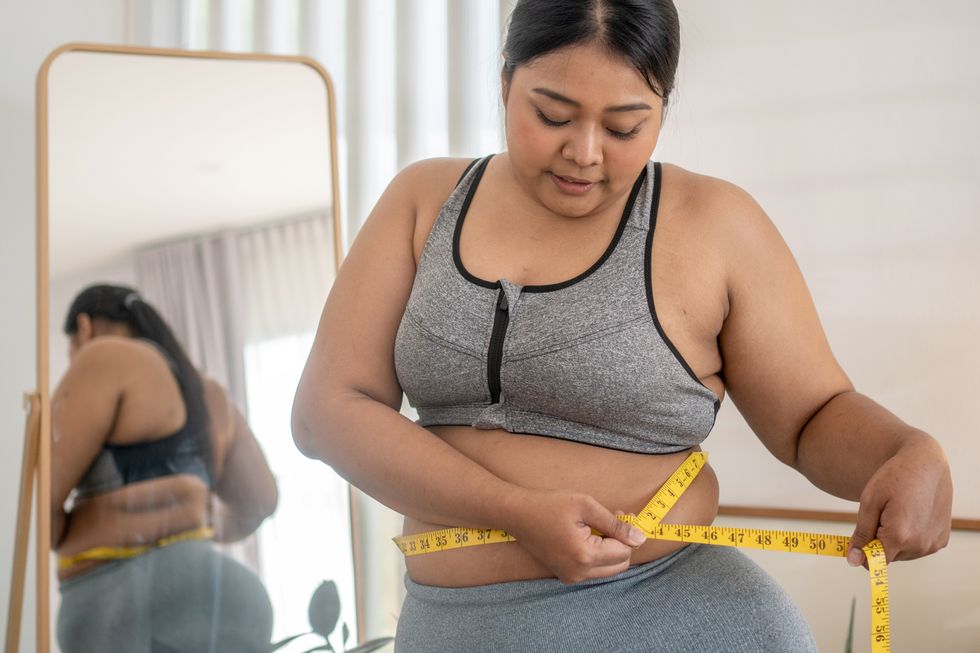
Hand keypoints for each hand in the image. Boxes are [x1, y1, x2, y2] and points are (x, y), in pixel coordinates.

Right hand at [504, 488, 646, 583]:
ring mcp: (571, 577)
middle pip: (620, 565)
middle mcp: (579, 573)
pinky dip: (598, 555)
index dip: (627, 532)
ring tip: (599, 525)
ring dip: (611, 549)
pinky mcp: (566, 575)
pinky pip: (593, 569)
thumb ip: (615, 524)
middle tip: (614, 518)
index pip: (624, 552)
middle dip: (622, 542)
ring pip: (608, 569)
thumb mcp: (585, 506)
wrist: (517, 514)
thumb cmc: (549, 505)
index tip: (621, 513)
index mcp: (585, 555)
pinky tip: (588, 535)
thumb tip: (640, 538)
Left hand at [848, 437, 951, 565]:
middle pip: (888, 557)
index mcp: (899, 536)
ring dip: (895, 540)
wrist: (925, 464)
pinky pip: (918, 548)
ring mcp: (933, 544)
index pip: (874, 563)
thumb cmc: (894, 478)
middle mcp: (920, 545)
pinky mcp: (942, 540)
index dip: (864, 550)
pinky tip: (912, 516)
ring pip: (903, 554)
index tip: (863, 533)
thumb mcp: (869, 501)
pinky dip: (911, 537)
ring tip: (899, 512)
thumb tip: (853, 561)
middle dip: (880, 541)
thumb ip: (861, 534)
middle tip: (883, 514)